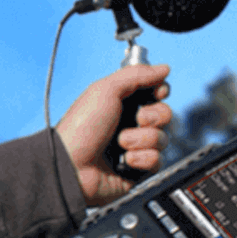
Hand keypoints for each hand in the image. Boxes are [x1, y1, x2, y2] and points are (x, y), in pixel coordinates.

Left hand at [58, 61, 173, 204]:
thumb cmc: (82, 127)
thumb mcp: (105, 90)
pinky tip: (124, 161)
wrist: (71, 166)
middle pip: (164, 114)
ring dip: (141, 139)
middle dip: (152, 116)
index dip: (160, 92)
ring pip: (162, 138)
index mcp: (123, 102)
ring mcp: (136, 146)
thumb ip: (136, 75)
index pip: (156, 92)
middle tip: (136, 119)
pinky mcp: (139, 169)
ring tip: (120, 144)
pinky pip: (157, 160)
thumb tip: (164, 68)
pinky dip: (141, 159)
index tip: (156, 94)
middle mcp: (130, 123)